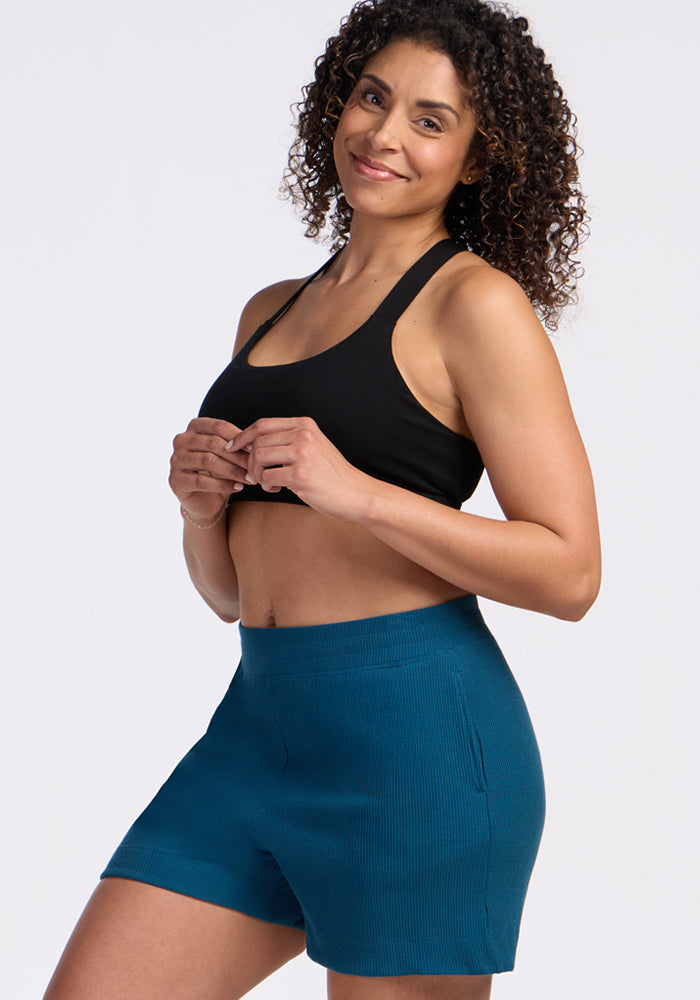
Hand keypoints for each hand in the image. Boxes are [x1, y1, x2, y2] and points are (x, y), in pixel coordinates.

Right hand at [169, 417, 248, 521]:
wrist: (204, 500)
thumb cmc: (218, 472)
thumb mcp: (227, 454)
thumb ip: (236, 444)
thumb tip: (256, 440)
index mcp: (194, 427)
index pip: (219, 426)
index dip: (239, 437)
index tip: (256, 449)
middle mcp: (181, 440)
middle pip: (214, 444)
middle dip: (237, 456)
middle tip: (255, 466)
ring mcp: (176, 460)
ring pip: (208, 461)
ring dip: (233, 471)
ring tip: (250, 478)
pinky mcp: (175, 480)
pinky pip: (202, 481)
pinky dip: (223, 485)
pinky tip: (238, 488)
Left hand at [226, 416, 370, 520]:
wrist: (354, 493)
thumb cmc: (330, 474)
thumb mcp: (313, 447)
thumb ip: (288, 440)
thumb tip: (251, 443)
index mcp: (304, 424)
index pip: (263, 424)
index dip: (243, 436)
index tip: (232, 448)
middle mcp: (303, 434)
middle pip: (257, 442)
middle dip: (250, 461)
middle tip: (256, 476)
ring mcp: (302, 453)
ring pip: (258, 457)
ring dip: (257, 473)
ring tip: (269, 483)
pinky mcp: (300, 474)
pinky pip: (266, 477)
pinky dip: (266, 485)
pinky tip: (278, 489)